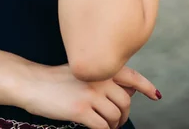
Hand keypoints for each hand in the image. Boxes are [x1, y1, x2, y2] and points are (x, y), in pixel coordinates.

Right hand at [22, 62, 159, 128]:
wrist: (32, 83)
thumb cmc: (56, 80)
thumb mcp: (82, 72)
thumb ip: (104, 79)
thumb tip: (130, 92)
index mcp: (99, 66)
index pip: (130, 75)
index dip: (146, 86)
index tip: (156, 95)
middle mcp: (97, 78)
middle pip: (125, 101)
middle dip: (123, 115)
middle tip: (115, 122)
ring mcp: (90, 93)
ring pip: (115, 116)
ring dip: (112, 125)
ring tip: (104, 126)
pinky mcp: (81, 110)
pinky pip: (103, 127)